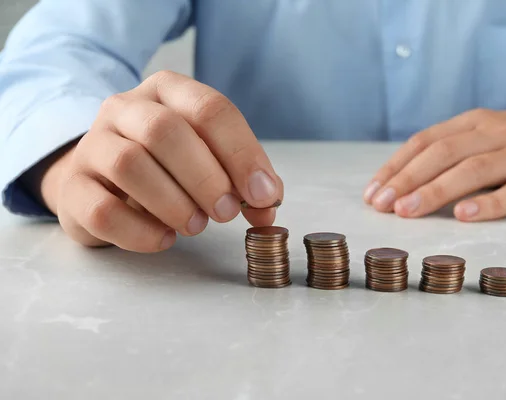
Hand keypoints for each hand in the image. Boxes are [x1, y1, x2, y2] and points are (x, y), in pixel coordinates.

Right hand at [29, 71, 282, 251]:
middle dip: (205, 176)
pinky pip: (102, 210)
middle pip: (165, 131)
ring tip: (196, 226)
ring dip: (173, 202)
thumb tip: (268, 202)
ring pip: (128, 165)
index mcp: (167, 91)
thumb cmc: (165, 167)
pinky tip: (164, 238)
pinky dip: (141, 232)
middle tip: (227, 213)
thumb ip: (241, 178)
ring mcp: (92, 145)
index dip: (243, 154)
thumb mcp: (207, 158)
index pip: (210, 109)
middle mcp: (124, 109)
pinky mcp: (73, 188)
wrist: (100, 180)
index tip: (264, 194)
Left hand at [363, 108, 505, 220]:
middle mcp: (497, 132)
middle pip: (443, 153)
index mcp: (476, 121)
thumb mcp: (489, 136)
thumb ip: (453, 153)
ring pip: (474, 170)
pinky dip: (489, 203)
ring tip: (407, 212)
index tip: (373, 192)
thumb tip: (404, 183)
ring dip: (435, 191)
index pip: (426, 141)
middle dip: (406, 180)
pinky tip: (463, 216)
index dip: (396, 166)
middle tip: (381, 206)